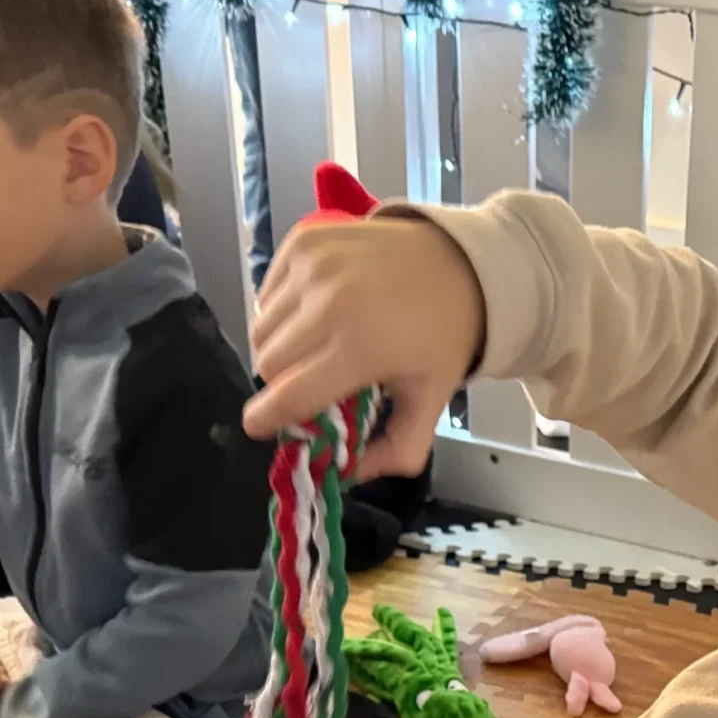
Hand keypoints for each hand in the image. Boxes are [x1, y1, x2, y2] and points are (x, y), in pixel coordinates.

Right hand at [244, 215, 484, 479]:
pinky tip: (317, 314)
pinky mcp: (303, 242)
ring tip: (318, 346)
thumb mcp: (431, 400)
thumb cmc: (441, 336)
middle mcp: (328, 303)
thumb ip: (396, 450)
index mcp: (360, 349)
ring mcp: (312, 267)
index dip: (268, 418)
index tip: (259, 427)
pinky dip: (282, 310)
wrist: (458, 265)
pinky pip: (267, 292)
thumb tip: (348, 475)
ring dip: (281, 346)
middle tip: (313, 383)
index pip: (289, 394)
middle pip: (268, 363)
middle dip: (285, 383)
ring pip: (262, 328)